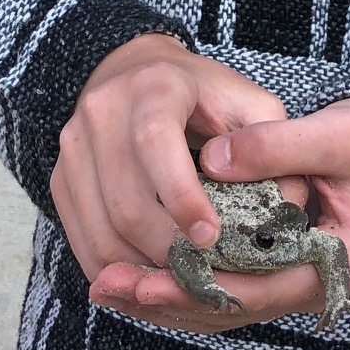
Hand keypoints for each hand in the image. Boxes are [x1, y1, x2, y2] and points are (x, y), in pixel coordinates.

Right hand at [50, 33, 294, 296]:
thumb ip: (272, 146)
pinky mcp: (61, 177)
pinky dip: (117, 268)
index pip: (155, 143)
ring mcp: (74, 147)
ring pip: (101, 230)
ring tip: (181, 278)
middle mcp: (102, 112)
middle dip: (168, 248)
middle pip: (125, 201)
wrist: (132, 71)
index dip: (182, 197)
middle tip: (204, 271)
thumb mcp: (247, 103)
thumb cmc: (202, 94)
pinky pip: (81, 240)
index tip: (212, 238)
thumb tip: (289, 205)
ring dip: (142, 267)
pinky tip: (149, 276)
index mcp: (153, 86)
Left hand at [90, 96, 349, 334]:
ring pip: (221, 302)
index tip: (146, 279)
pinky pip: (221, 286)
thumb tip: (211, 158)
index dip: (199, 286)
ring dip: (165, 295)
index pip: (258, 289)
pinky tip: (138, 270)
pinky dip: (181, 281)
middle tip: (110, 283)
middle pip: (230, 306)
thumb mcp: (337, 135)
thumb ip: (277, 146)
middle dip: (168, 298)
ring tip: (108, 282)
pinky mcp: (274, 267)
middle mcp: (313, 283)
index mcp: (337, 261)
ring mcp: (293, 279)